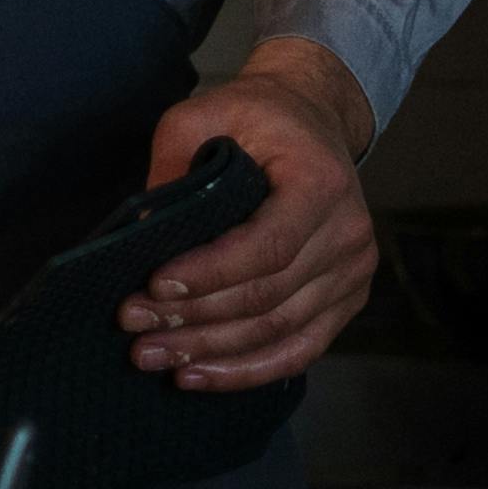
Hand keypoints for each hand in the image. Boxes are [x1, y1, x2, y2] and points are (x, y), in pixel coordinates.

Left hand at [123, 36, 379, 389]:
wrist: (312, 119)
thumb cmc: (253, 117)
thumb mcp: (203, 113)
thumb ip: (173, 163)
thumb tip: (138, 233)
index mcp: (321, 182)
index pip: (267, 246)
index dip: (210, 274)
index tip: (153, 284)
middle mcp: (349, 233)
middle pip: (268, 295)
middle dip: (195, 318)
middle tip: (134, 327)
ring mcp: (353, 272)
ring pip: (279, 330)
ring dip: (212, 351)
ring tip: (152, 357)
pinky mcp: (345, 300)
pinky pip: (300, 349)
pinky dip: (248, 369)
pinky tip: (199, 375)